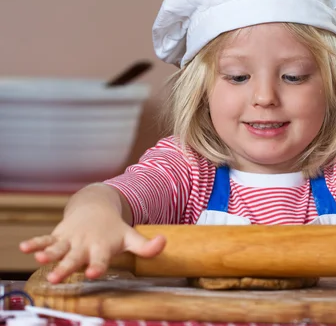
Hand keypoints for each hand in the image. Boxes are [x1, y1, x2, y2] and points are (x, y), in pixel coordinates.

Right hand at [19, 208, 165, 283]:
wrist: (96, 207)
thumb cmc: (114, 229)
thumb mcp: (131, 237)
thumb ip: (146, 246)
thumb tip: (164, 242)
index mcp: (102, 247)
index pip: (101, 260)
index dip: (97, 266)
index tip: (92, 273)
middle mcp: (84, 245)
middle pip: (75, 258)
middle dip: (67, 267)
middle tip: (58, 277)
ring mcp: (70, 240)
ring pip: (58, 249)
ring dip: (48, 254)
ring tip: (39, 260)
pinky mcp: (58, 236)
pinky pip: (45, 240)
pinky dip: (35, 243)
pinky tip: (23, 248)